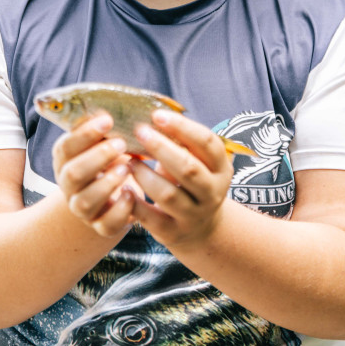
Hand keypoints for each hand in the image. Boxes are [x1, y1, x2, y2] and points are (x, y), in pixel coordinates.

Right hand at [51, 114, 137, 236]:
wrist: (111, 197)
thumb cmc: (110, 160)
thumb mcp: (104, 142)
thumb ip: (107, 130)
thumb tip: (122, 108)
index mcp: (65, 160)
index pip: (66, 146)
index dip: (85, 133)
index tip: (108, 120)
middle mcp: (69, 186)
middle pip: (73, 173)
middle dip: (98, 157)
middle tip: (121, 144)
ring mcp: (83, 209)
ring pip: (85, 201)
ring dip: (108, 182)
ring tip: (127, 167)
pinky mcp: (101, 226)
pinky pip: (106, 224)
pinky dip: (121, 209)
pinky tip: (132, 194)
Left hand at [128, 110, 233, 248]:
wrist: (201, 229)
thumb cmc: (191, 182)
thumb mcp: (197, 161)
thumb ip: (181, 142)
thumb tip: (150, 112)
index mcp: (221, 168)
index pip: (206, 142)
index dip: (182, 127)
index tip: (157, 114)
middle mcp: (212, 192)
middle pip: (188, 168)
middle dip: (161, 147)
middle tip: (139, 131)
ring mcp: (194, 215)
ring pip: (167, 195)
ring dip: (145, 175)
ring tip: (129, 162)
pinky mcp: (174, 233)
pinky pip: (151, 218)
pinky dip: (136, 203)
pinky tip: (124, 189)